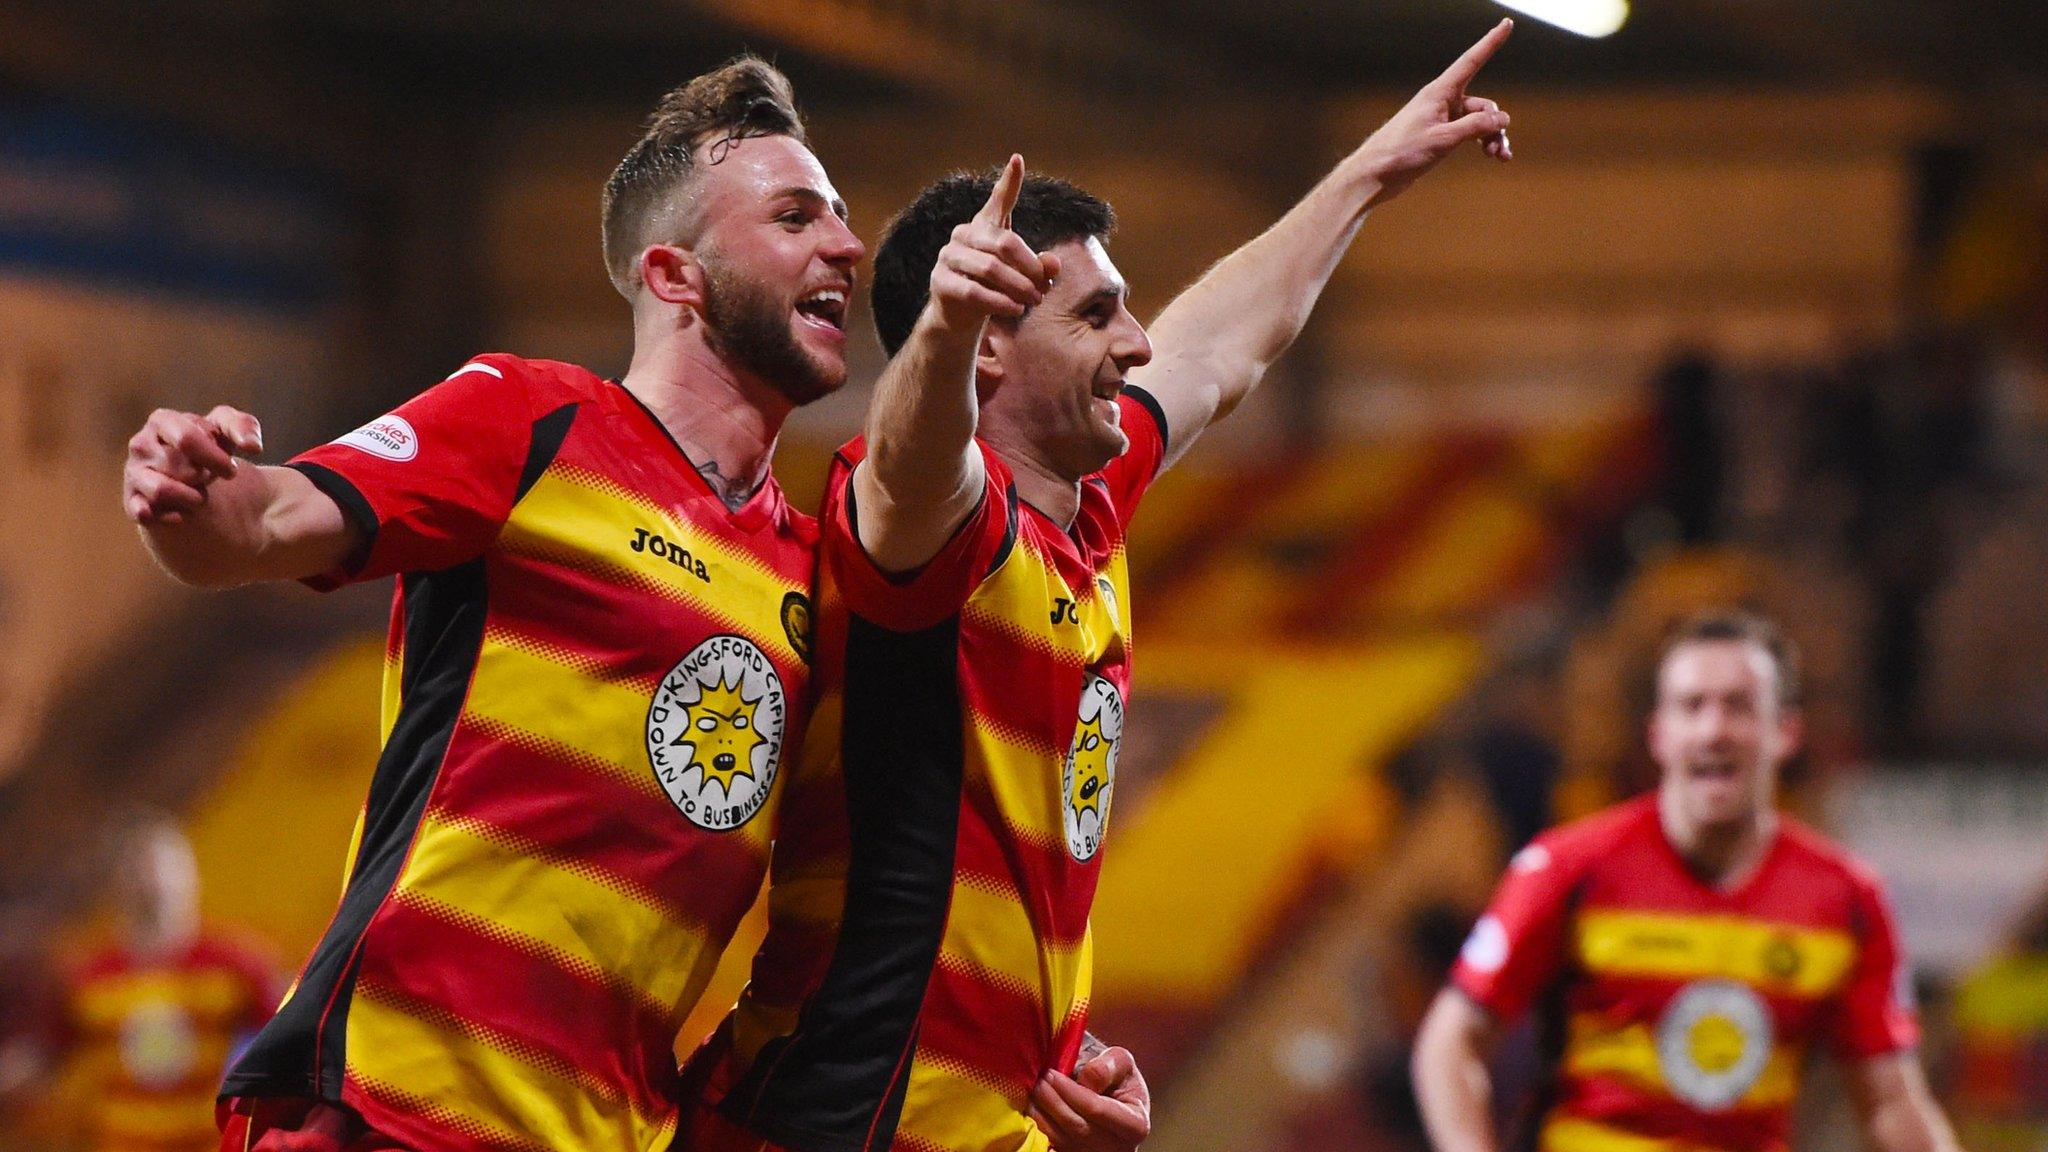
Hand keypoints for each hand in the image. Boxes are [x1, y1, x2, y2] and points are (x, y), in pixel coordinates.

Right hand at [123, 405, 264, 523]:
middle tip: (210, 477)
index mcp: (162, 421)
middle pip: (181, 467)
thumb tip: (253, 446)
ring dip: (190, 497)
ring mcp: (133, 473)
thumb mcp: (228, 431)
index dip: (215, 458)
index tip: (231, 469)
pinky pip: (143, 512)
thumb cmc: (209, 446)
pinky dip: (168, 516)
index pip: (188, 439)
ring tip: (198, 494)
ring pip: (162, 490)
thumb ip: (244, 428)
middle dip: (204, 476)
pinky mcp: (132, 501)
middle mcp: (140, 445)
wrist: (192, 477)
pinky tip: (182, 516)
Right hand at [926, 154, 1061, 334]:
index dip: (1009, 181)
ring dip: (1018, 288)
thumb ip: (1039, 268)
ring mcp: (949, 256)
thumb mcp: (1020, 277)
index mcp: (985, 226)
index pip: (998, 200)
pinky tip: (1016, 310)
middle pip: (1005, 243)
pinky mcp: (940, 281)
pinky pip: (975, 292)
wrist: (959, 317)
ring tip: (1034, 301)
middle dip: (1030, 268)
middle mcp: (964, 234)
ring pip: (990, 268)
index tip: (1018, 160)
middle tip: (1044, 289)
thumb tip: (1053, 266)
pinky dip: (1000, 302)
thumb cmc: (994, 288)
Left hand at [1028, 1045, 1150, 1151]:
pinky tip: (1033, 1107)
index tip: (1051, 1074)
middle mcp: (1119, 1149)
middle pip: (1077, 1126)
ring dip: (1041, 1113)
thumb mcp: (1121, 1061)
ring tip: (1034, 1090)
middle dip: (1053, 1101)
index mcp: (1136, 1124)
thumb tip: (1086, 1082)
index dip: (1071, 1092)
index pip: (1097, 1110)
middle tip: (1038, 1080)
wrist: (1109, 1093)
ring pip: (1061, 1139)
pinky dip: (1039, 1126)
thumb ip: (1107, 1066)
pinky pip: (1052, 1145)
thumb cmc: (1116, 1076)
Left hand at [1353, 19, 1514, 204]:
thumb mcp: (1443, 139)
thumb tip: (1502, 118)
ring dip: (1492, 136)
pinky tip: (1492, 156)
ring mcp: (1441, 119)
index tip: (1507, 23)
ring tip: (1501, 156)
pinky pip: (1469, 133)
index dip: (1491, 42)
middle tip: (1499, 149)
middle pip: (1482, 105)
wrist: (1374, 175)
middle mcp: (1442, 102)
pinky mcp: (1439, 135)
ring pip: (1478, 121)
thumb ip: (1474, 126)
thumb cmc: (1401, 152)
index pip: (1472, 61)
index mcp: (1439, 93)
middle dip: (1495, 124)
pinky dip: (1481, 142)